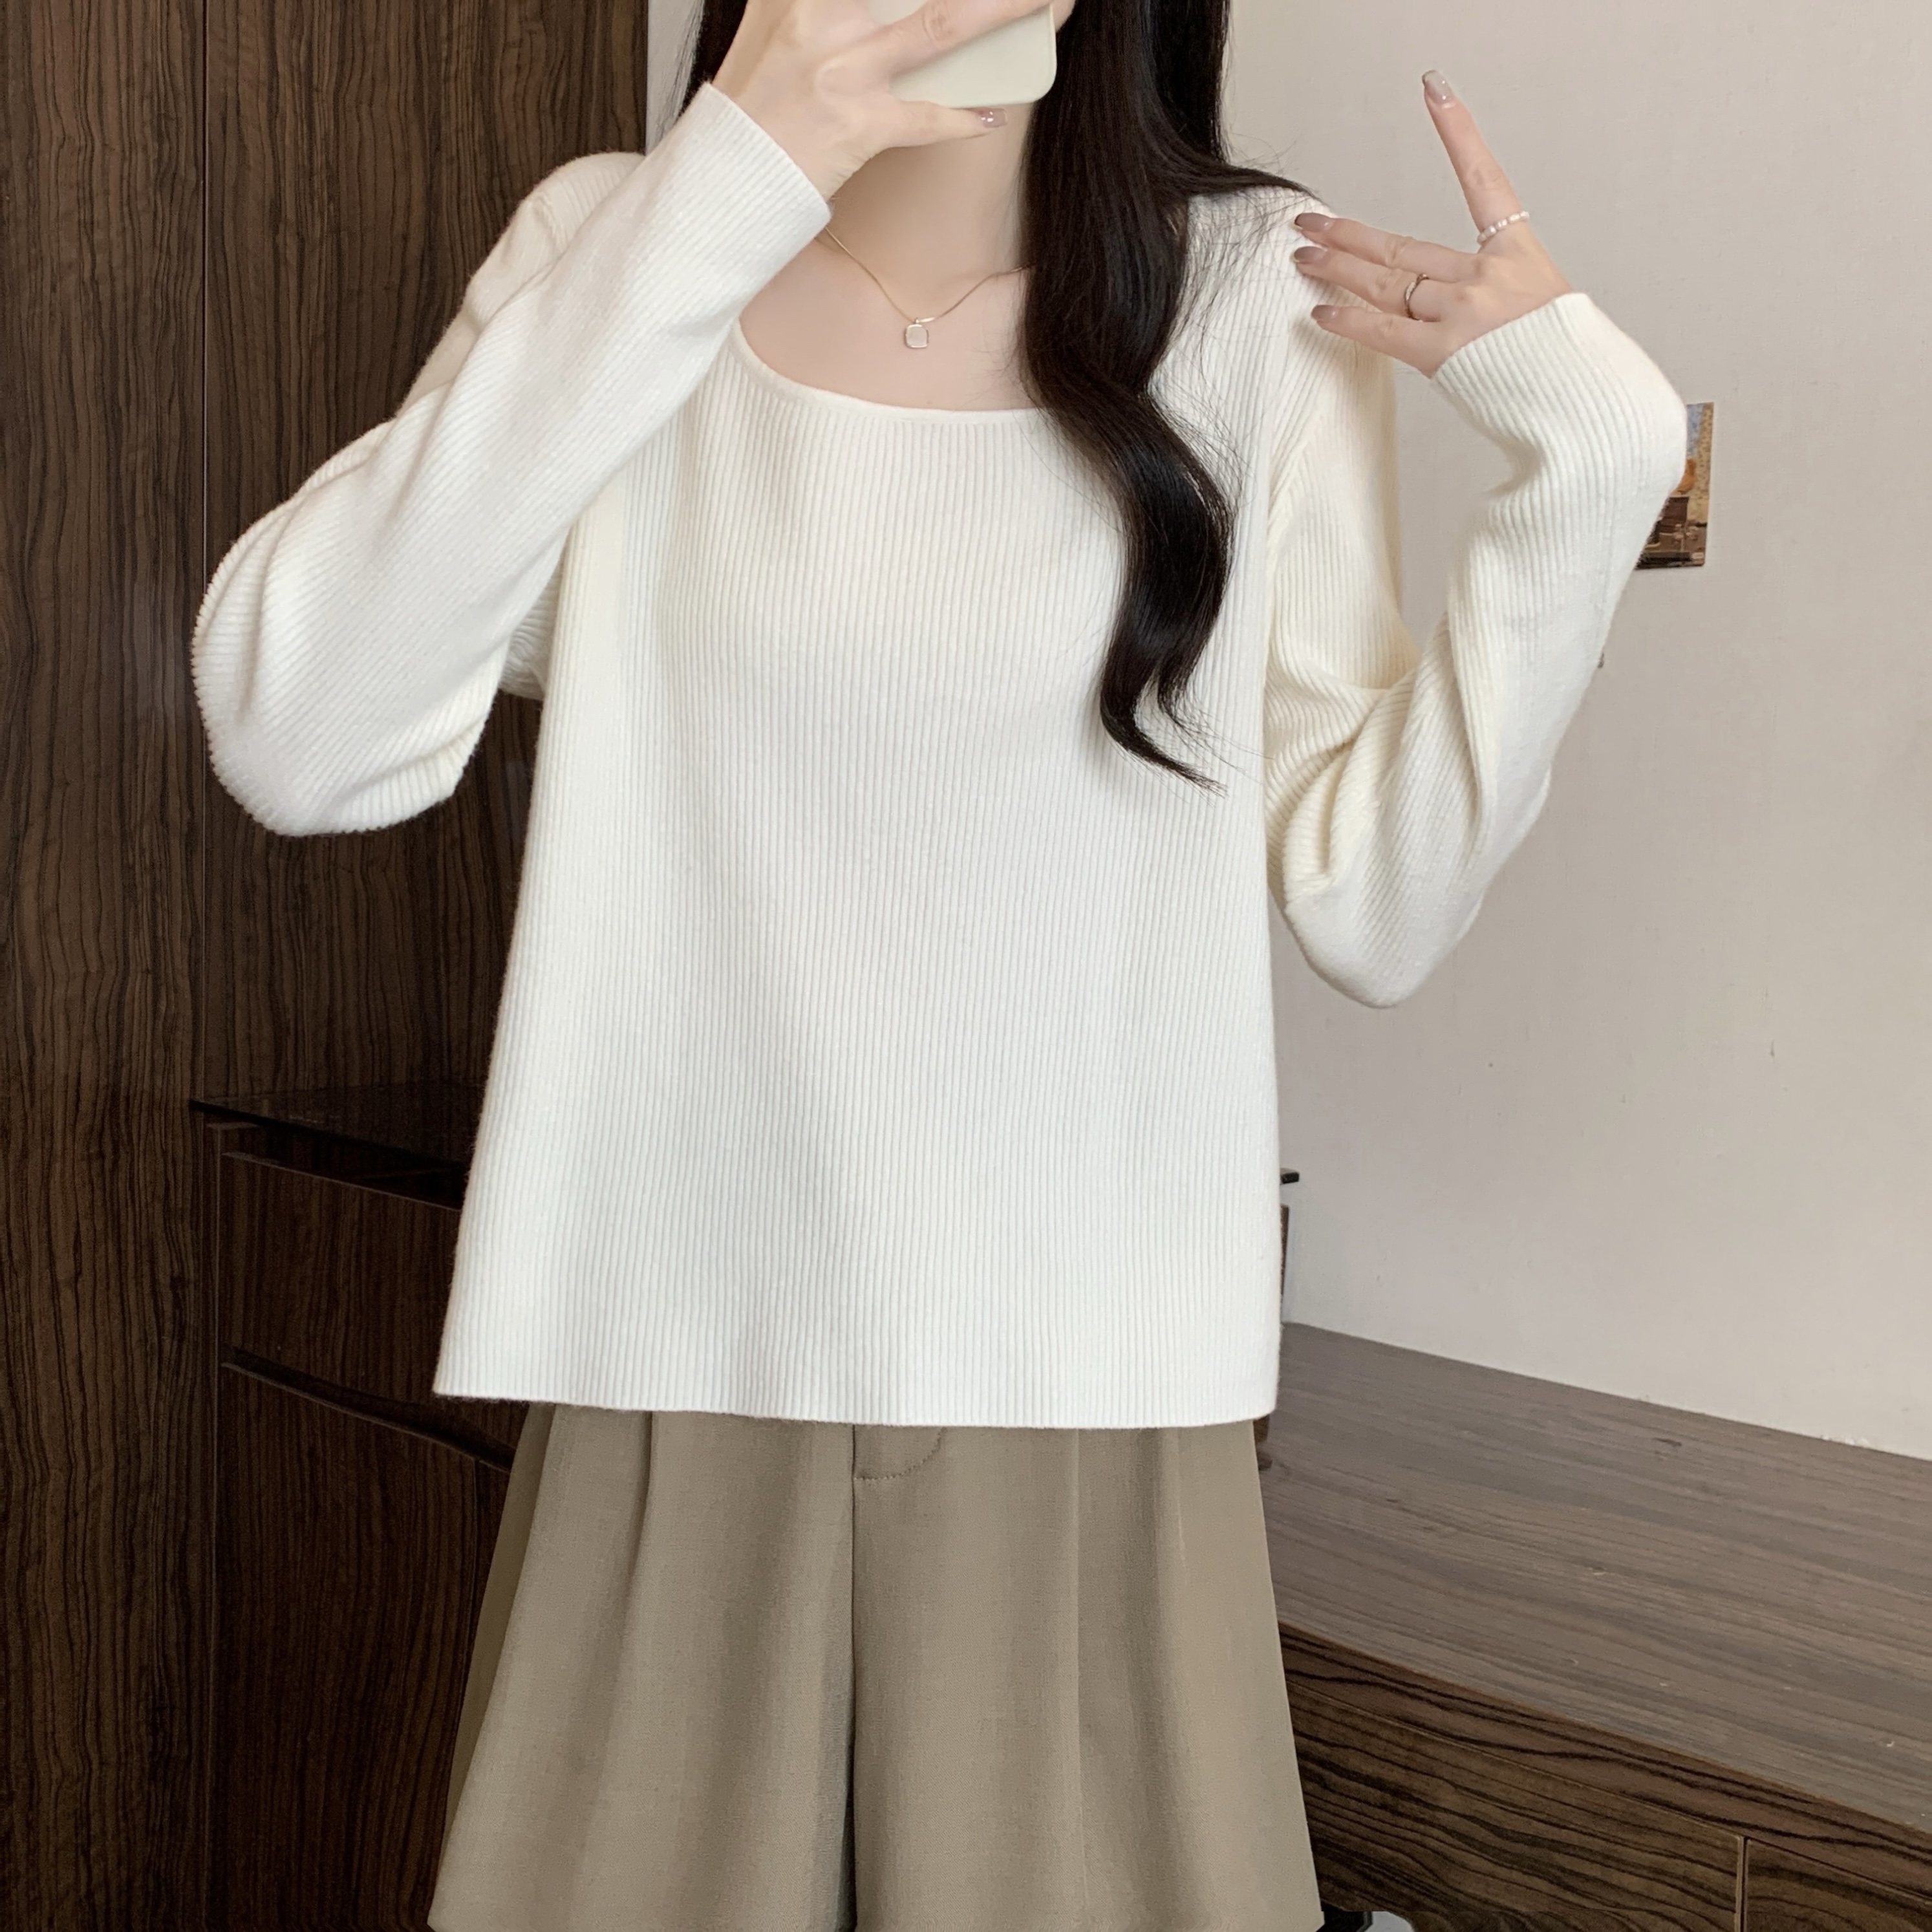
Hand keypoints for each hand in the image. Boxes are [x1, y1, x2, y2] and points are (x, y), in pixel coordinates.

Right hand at [713, 0, 1043, 200]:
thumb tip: (878, 4)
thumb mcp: (772, 27)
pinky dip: (964, 117)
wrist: (723, 178)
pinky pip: (927, 117)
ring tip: (1043, 3)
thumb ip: (816, 2)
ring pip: (941, 28)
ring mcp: (841, 72)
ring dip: (1001, 13)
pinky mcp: (856, 126)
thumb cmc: (755, 106)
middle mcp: (821, 18)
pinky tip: (991, 113)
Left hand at [1290, 71, 1571, 378]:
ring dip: (1337, 270)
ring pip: (1385, 283)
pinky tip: (1320, 309)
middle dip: (1349, 236)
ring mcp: (1463, 311)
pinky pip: (1383, 331)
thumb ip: (1499, 298)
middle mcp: (1485, 274)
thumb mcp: (1544, 311)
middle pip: (1401, 247)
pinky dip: (1348, 320)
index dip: (1458, 131)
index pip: (1482, 178)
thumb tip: (1456, 309)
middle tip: (1311, 223)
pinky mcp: (1445, 352)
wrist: (1589, 403)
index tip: (1434, 92)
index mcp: (1517, 253)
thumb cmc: (1568, 367)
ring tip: (1303, 258)